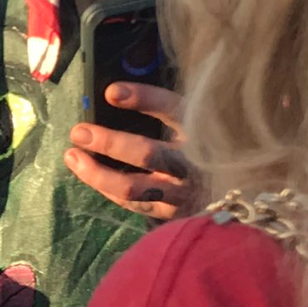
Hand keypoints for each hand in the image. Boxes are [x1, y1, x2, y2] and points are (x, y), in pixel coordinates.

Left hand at [64, 83, 194, 219]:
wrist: (235, 191)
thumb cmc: (205, 145)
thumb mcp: (190, 118)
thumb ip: (159, 106)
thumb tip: (113, 92)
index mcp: (201, 131)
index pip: (172, 109)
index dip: (143, 98)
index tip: (111, 92)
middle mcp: (193, 164)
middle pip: (147, 154)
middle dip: (109, 142)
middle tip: (78, 131)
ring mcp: (182, 194)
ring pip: (132, 188)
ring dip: (97, 173)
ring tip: (72, 156)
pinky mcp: (173, 214)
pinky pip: (133, 204)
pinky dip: (108, 189)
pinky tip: (89, 175)